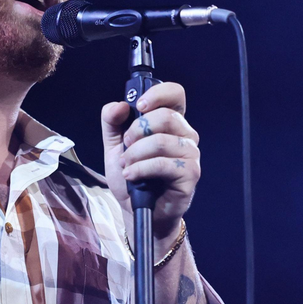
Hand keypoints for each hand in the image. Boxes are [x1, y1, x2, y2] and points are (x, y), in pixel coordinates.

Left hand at [100, 82, 200, 240]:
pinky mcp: (190, 174)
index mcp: (170, 122)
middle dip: (137, 131)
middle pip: (166, 116)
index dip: (158, 94)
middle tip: (126, 146)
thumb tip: (119, 105)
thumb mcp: (113, 145)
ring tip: (126, 165)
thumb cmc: (131, 175)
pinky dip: (141, 169)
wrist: (135, 209)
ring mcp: (190, 155)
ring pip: (161, 141)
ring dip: (135, 154)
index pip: (175, 94)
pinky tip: (131, 175)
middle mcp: (185, 135)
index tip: (139, 106)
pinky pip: (164, 163)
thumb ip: (111, 122)